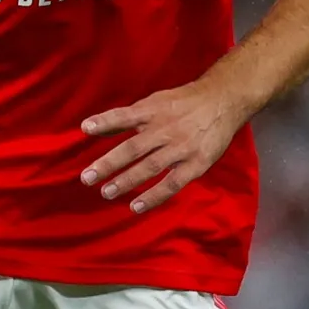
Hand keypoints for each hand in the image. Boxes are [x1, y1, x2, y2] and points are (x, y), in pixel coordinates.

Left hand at [80, 83, 252, 213]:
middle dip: (108, 163)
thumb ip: (128, 117)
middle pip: (133, 148)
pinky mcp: (196, 164)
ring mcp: (181, 148)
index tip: (85, 128)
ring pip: (150, 167)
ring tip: (106, 192)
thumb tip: (95, 127)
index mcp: (153, 111)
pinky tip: (136, 207)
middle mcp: (165, 129)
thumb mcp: (156, 102)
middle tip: (87, 177)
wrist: (223, 102)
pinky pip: (172, 184)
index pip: (124, 116)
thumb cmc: (184, 103)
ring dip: (126, 182)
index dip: (105, 121)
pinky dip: (153, 196)